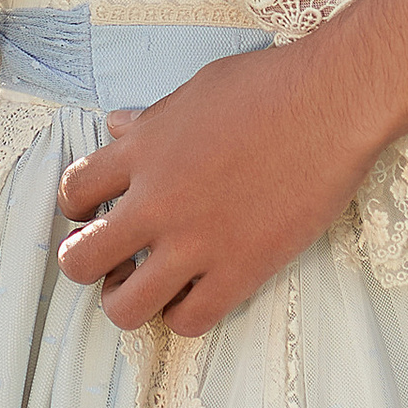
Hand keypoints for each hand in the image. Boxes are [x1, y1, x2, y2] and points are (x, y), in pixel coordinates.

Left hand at [55, 39, 388, 335]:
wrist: (334, 103)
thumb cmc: (271, 86)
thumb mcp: (197, 91)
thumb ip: (152, 121)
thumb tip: (118, 128)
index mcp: (142, 151)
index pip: (73, 191)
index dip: (76, 209)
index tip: (95, 213)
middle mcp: (157, 202)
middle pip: (79, 261)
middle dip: (86, 263)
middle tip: (113, 256)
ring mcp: (197, 242)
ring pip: (124, 307)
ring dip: (125, 300)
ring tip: (145, 286)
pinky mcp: (241, 270)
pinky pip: (189, 321)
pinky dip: (183, 315)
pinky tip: (195, 293)